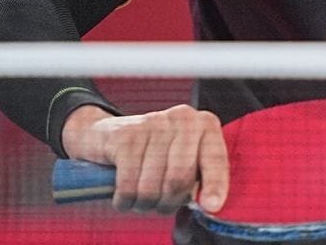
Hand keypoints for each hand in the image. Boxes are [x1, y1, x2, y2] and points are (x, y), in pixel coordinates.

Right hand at [61, 104, 228, 213]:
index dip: (215, 185)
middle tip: (160, 205)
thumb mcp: (185, 160)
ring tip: (142, 199)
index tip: (212, 206)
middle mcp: (184, 119)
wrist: (110, 134)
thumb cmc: (155, 153)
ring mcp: (154, 123)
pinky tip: (124, 197)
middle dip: (168, 202)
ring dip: (144, 203)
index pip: (215, 159)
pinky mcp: (127, 135)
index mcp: (206, 125)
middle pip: (180, 178)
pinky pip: (128, 184)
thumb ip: (200, 179)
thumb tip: (208, 204)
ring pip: (152, 186)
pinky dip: (125, 199)